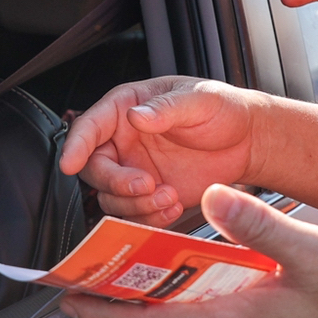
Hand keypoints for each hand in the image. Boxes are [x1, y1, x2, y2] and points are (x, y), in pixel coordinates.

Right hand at [60, 77, 262, 227]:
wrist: (248, 141)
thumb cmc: (223, 109)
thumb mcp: (198, 99)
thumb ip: (165, 107)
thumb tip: (136, 115)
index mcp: (127, 108)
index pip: (89, 126)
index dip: (76, 145)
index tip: (69, 163)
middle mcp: (124, 141)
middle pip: (94, 169)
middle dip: (116, 183)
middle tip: (145, 184)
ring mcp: (135, 170)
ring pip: (111, 198)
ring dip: (136, 205)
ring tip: (169, 196)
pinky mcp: (150, 196)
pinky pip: (134, 215)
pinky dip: (149, 218)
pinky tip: (173, 207)